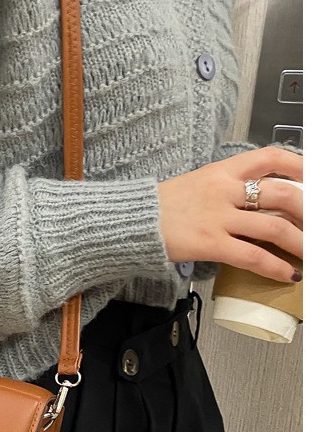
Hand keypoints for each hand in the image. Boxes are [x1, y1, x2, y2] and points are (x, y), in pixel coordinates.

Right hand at [157, 146, 302, 282]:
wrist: (129, 221)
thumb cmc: (159, 207)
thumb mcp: (195, 185)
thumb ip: (224, 190)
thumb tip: (252, 203)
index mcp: (220, 172)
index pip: (269, 157)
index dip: (299, 165)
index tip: (312, 177)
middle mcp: (223, 190)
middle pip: (282, 194)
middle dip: (308, 211)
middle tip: (315, 224)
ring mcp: (217, 217)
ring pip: (274, 226)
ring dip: (301, 242)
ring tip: (310, 254)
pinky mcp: (210, 243)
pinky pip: (252, 256)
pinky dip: (275, 267)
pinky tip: (287, 274)